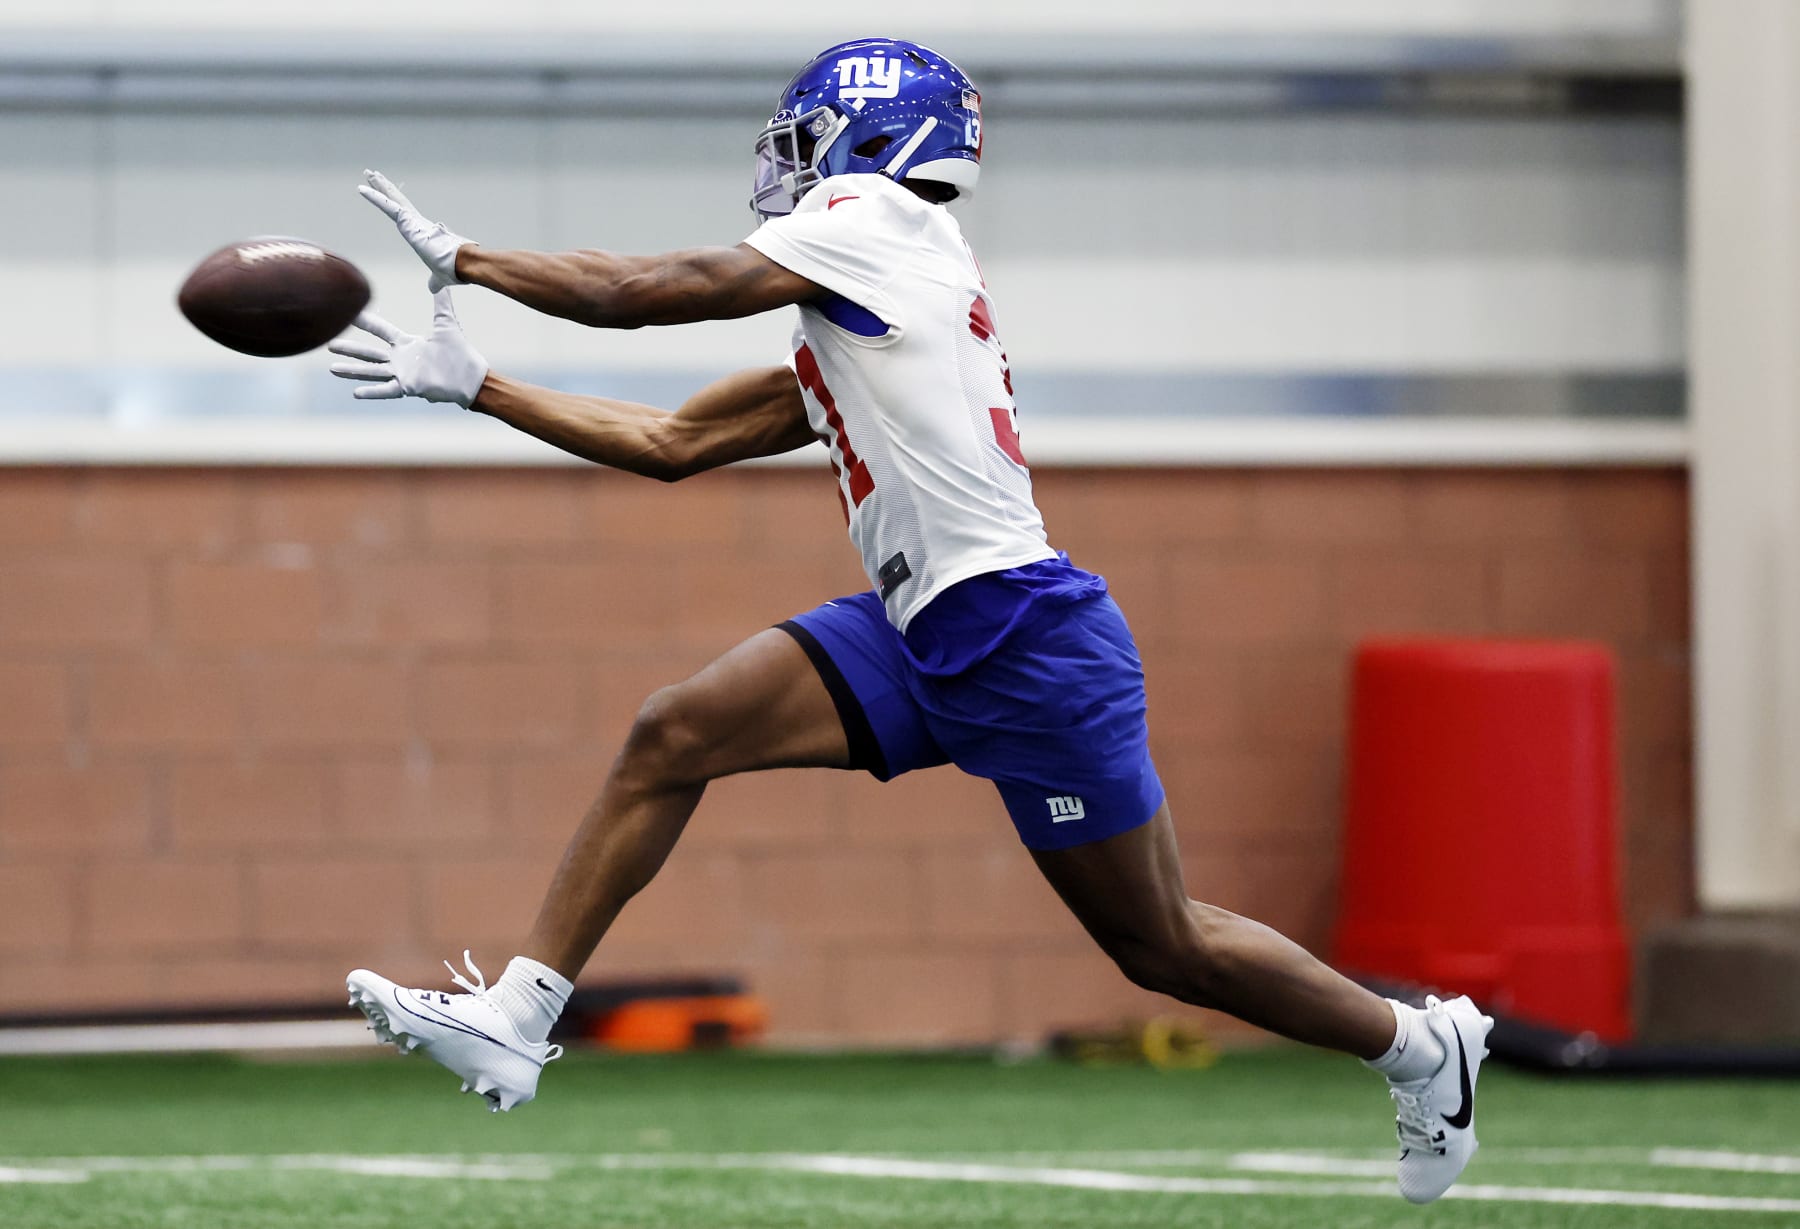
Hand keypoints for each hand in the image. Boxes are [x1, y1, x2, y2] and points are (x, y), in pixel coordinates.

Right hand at [328, 287, 488, 406]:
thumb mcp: (447, 324)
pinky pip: (387, 390)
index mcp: (407, 344)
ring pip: (372, 372)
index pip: (382, 331)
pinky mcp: (409, 388)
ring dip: (352, 371)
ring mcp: (403, 374)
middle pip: (369, 353)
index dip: (367, 323)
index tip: (350, 315)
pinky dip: (372, 392)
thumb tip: (443, 283)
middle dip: (349, 349)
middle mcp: (401, 359)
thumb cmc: (460, 353)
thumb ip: (442, 304)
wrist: (470, 377)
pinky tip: (355, 392)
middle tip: (329, 344)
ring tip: (333, 368)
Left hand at [358, 169, 471, 285]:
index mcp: (422, 232)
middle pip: (397, 200)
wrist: (463, 262)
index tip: (390, 194)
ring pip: (392, 198)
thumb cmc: (453, 268)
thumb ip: (434, 281)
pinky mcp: (408, 221)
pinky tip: (361, 189)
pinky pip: (387, 206)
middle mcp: (417, 222)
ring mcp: (412, 220)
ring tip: (368, 173)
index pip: (405, 214)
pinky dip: (374, 197)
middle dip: (385, 187)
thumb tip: (433, 290)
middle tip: (373, 174)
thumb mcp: (439, 277)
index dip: (396, 204)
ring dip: (378, 186)